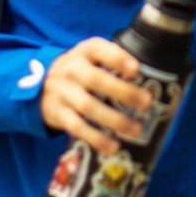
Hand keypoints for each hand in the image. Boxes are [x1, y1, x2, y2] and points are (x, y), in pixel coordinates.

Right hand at [40, 38, 152, 154]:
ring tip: (136, 130)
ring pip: (88, 106)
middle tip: (146, 102)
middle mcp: (72, 69)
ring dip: (114, 120)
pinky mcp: (58, 114)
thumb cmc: (80, 69)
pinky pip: (77, 128)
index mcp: (84, 51)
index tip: (136, 69)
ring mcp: (63, 92)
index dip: (117, 59)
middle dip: (122, 91)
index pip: (99, 49)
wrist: (40, 84)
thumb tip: (156, 73)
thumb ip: (115, 59)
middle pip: (95, 79)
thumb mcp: (91, 56)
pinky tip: (113, 146)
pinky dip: (96, 138)